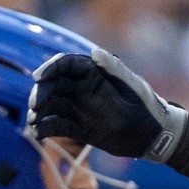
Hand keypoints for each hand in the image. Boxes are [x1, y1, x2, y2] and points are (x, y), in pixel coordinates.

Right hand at [28, 46, 186, 162]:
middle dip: (40, 93)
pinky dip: (45, 129)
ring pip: (51, 107)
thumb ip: (115, 69)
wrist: (155, 136)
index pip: (65, 65)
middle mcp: (81, 90)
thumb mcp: (134, 86)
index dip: (49, 68)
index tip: (39, 77)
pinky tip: (37, 133)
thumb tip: (96, 52)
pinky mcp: (79, 128)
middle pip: (52, 86)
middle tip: (35, 105)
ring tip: (33, 121)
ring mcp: (78, 109)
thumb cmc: (148, 106)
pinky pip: (57, 127)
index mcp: (93, 74)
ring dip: (39, 112)